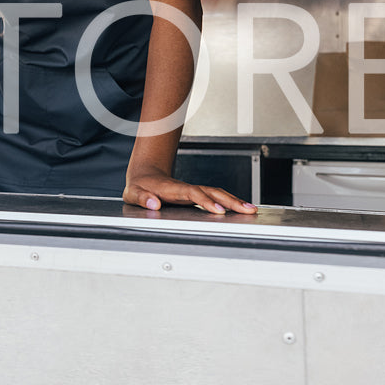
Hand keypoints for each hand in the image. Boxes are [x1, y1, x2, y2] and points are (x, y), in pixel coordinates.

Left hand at [123, 167, 255, 214]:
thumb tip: (153, 203)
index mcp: (172, 189)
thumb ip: (141, 198)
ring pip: (217, 193)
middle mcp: (186, 188)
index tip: (218, 210)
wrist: (145, 175)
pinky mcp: (196, 196)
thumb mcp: (133, 193)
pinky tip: (241, 209)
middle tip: (247, 209)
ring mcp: (193, 192)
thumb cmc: (139, 187)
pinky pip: (215, 198)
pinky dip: (229, 203)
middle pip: (212, 192)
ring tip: (251, 210)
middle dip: (230, 200)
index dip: (206, 201)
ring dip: (234, 201)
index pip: (192, 193)